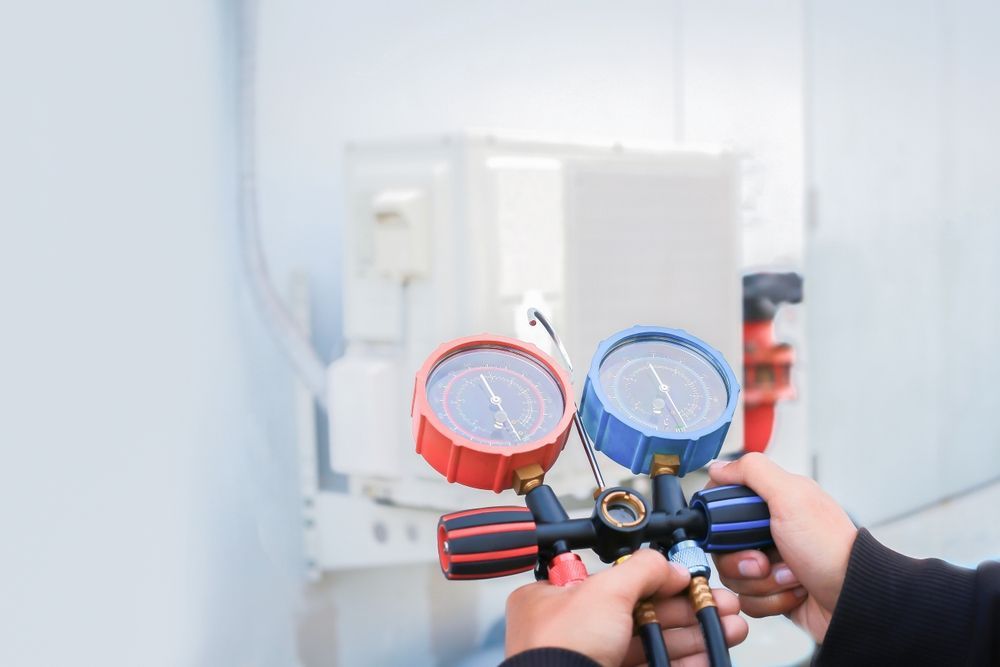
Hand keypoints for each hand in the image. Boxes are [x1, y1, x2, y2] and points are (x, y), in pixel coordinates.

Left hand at [505, 549, 747, 666]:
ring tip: (728, 630)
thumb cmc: (561, 648)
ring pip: (651, 645)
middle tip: (720, 607)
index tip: (690, 581)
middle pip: (641, 613)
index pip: (616, 581)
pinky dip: (682, 662)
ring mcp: (592, 659)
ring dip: (693, 637)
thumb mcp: (606, 591)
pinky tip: (710, 655)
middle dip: (687, 610)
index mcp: (555, 599)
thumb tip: (669, 565)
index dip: (658, 580)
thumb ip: (641, 570)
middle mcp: (572, 629)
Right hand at [708, 453, 857, 642]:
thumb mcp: (791, 497)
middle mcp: (768, 531)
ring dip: (761, 582)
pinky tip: (793, 591)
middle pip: (722, 546)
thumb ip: (753, 472)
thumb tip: (718, 466)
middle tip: (764, 561)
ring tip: (790, 577)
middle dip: (742, 560)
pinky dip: (769, 599)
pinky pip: (747, 599)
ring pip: (733, 575)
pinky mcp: (772, 591)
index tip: (732, 531)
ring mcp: (770, 562)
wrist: (854, 599)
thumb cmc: (829, 548)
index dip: (720, 521)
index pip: (723, 506)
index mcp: (772, 503)